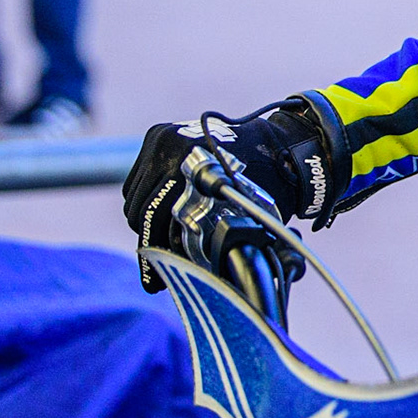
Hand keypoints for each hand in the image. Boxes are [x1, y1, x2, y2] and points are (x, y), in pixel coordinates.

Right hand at [121, 105, 328, 292]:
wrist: (282, 144)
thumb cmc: (271, 180)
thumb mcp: (241, 213)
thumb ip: (207, 235)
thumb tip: (182, 271)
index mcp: (188, 161)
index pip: (153, 214)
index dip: (153, 252)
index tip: (155, 281)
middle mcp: (169, 145)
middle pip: (139, 208)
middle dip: (151, 238)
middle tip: (165, 262)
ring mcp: (161, 137)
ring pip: (135, 196)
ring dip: (150, 219)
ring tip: (167, 239)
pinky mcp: (159, 135)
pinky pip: (139, 180)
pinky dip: (150, 199)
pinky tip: (167, 214)